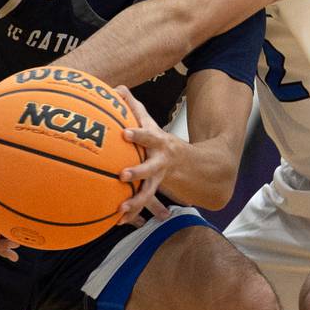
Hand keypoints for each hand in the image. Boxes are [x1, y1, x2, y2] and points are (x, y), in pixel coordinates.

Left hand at [115, 86, 174, 225]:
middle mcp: (159, 162)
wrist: (193, 165)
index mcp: (158, 143)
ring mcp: (158, 180)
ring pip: (148, 193)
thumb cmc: (160, 141)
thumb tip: (117, 88)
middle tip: (122, 175)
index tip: (125, 133)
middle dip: (137, 172)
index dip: (138, 134)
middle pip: (149, 168)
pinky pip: (142, 205)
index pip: (147, 136)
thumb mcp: (150, 123)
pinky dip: (131, 214)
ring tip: (121, 209)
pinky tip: (117, 222)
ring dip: (135, 202)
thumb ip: (134, 107)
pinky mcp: (154, 193)